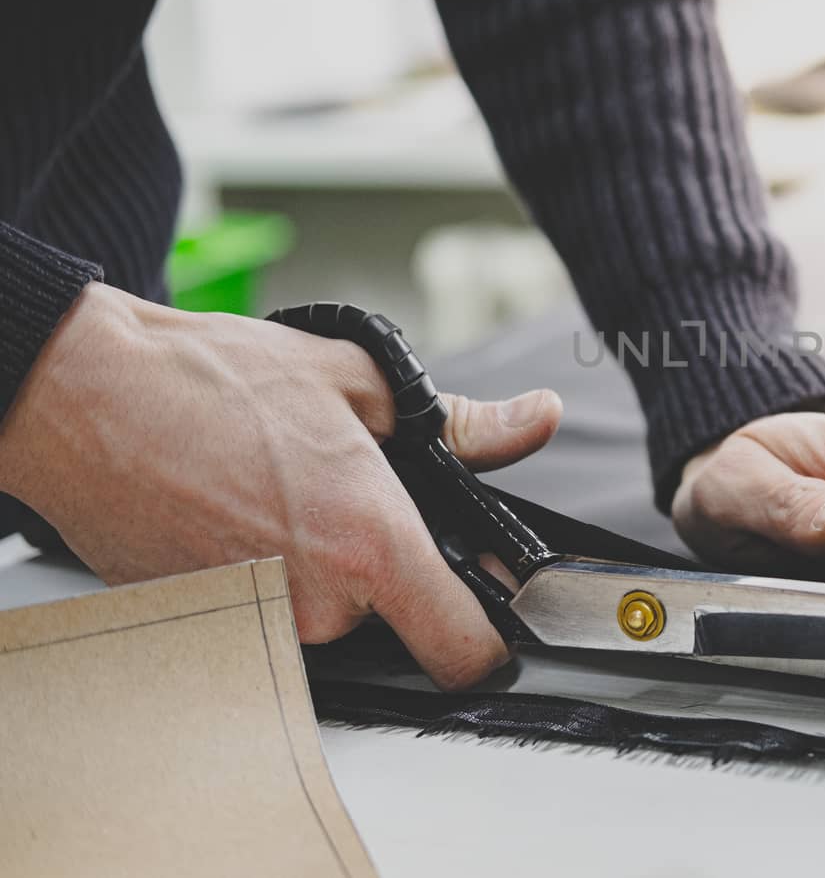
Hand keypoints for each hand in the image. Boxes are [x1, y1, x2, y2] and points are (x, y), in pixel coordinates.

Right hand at [0, 283, 562, 687]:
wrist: (86, 399)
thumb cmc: (211, 383)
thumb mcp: (360, 382)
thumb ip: (461, 425)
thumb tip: (533, 420)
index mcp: (373, 542)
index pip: (463, 649)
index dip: (490, 646)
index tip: (493, 628)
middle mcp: (318, 600)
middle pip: (388, 618)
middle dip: (380, 563)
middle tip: (340, 495)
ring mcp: (256, 621)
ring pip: (324, 613)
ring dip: (318, 565)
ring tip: (280, 494)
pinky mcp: (205, 625)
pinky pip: (265, 610)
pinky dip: (263, 571)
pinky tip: (238, 515)